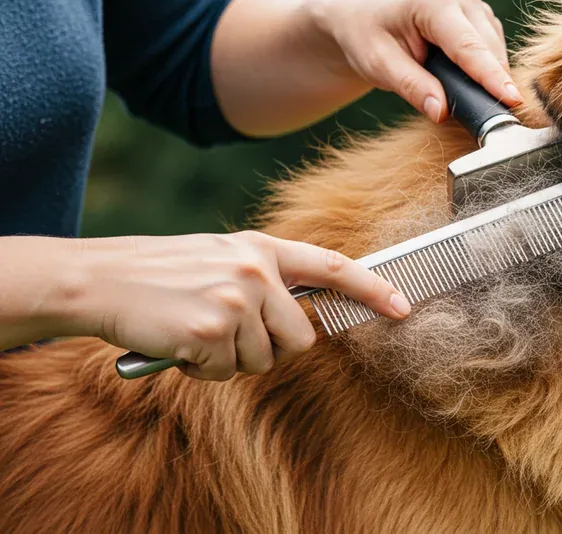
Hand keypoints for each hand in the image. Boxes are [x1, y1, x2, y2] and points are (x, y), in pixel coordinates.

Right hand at [61, 232, 408, 380]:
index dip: (371, 288)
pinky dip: (202, 369)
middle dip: (271, 349)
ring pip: (264, 359)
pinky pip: (226, 372)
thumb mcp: (221, 259)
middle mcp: (256, 269)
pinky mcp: (212, 329)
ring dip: (230, 360)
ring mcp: (236, 298)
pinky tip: (180, 343)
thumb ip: (265, 279)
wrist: (99, 279)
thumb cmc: (161, 275)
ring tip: (196, 331)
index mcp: (262, 248)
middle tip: (228, 334)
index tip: (402, 305)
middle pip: (301, 338)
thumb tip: (305, 320)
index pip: (331, 267)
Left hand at [306, 0, 521, 121]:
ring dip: (488, 78)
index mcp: (433, 3)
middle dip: (491, 84)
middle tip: (483, 120)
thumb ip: (412, 87)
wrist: (363, 18)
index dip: (490, 76)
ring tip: (461, 96)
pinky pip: (494, 51)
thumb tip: (442, 112)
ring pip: (497, 52)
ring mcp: (475, 6)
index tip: (512, 101)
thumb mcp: (379, 66)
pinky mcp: (481, 19)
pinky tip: (466, 82)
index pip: (469, 47)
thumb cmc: (367, 38)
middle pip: (489, 50)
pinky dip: (487, 71)